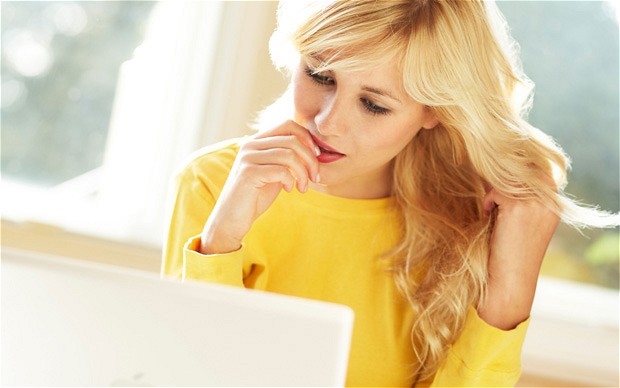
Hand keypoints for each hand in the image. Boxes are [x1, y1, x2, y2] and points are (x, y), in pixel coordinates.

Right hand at [200, 120, 319, 253]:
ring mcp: (248, 158)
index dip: (307, 138)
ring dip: (303, 173)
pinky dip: (291, 180)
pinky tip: (289, 189)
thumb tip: (313, 149)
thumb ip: (287, 158)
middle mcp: (250, 145)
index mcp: (257, 141)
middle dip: (311, 159)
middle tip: (315, 177)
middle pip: (292, 139)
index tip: (316, 157)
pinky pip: (281, 170)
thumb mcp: (275, 172)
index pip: (288, 125)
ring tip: (303, 187)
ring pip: (289, 155)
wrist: (232, 219)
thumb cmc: (256, 196)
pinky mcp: (248, 173)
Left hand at [477, 186, 559, 329]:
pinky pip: (497, 191)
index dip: (519, 176)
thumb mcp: (526, 222)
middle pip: (524, 172)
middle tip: (495, 201)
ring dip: (496, 191)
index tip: (503, 190)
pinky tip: (489, 214)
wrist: (511, 278)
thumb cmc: (513, 251)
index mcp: (554, 206)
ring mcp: (534, 204)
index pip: (540, 172)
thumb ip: (524, 200)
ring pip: (509, 180)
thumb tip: (504, 175)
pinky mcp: (517, 208)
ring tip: (493, 210)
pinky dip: (489, 200)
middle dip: (505, 181)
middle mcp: (548, 203)